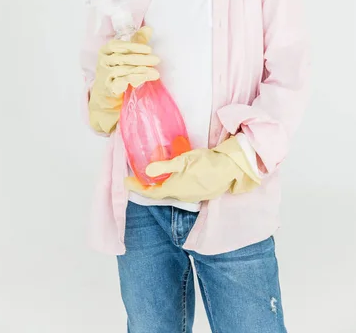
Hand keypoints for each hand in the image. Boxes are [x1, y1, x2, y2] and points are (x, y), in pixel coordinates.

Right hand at [88, 26, 159, 133]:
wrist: (106, 94)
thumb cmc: (118, 70)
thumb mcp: (126, 54)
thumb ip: (137, 41)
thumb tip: (149, 28)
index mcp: (106, 50)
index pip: (120, 45)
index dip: (135, 46)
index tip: (149, 49)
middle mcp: (103, 61)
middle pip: (124, 58)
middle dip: (143, 59)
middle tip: (157, 60)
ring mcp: (104, 75)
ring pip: (124, 70)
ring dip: (142, 71)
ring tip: (155, 73)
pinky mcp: (108, 87)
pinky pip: (122, 82)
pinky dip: (133, 80)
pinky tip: (143, 79)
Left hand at [124, 136, 261, 202]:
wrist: (229, 169)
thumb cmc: (205, 162)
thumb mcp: (183, 160)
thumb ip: (164, 165)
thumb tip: (146, 171)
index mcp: (174, 188)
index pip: (150, 192)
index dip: (137, 187)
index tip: (126, 182)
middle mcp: (181, 195)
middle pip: (160, 192)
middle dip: (148, 186)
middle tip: (139, 176)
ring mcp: (192, 196)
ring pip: (172, 191)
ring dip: (162, 184)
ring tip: (157, 174)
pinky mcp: (201, 193)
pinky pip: (182, 190)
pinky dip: (174, 184)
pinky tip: (176, 176)